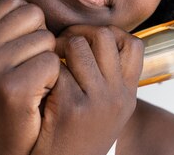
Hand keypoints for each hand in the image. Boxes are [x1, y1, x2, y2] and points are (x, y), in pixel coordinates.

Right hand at [0, 0, 60, 154]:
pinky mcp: (11, 89)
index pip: (13, 1)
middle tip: (30, 67)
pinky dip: (53, 80)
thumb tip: (24, 1)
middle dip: (41, 38)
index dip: (28, 22)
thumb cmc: (1, 103)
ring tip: (32, 84)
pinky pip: (52, 63)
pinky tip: (38, 96)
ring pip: (46, 39)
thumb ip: (1, 31)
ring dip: (48, 61)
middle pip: (33, 14)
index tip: (22, 49)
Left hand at [31, 25, 143, 154]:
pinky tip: (39, 82)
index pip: (134, 43)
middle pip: (104, 35)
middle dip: (79, 33)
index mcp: (128, 95)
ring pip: (78, 44)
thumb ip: (107, 78)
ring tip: (49, 62)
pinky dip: (44, 68)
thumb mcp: (106, 110)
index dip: (109, 34)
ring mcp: (96, 101)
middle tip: (62, 46)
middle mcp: (118, 96)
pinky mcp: (70, 107)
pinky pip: (55, 67)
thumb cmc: (75, 139)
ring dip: (59, 46)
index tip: (87, 43)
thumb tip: (94, 38)